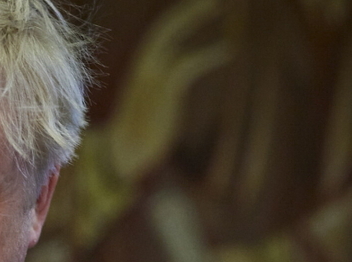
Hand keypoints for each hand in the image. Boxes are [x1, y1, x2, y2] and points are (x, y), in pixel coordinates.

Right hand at [107, 0, 229, 181]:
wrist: (123, 157)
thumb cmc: (138, 136)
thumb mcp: (150, 108)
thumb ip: (162, 90)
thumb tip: (175, 86)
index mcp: (142, 68)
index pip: (162, 33)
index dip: (181, 18)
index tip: (201, 8)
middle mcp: (144, 66)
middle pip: (166, 26)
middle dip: (189, 10)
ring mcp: (150, 77)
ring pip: (172, 35)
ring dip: (194, 18)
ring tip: (221, 6)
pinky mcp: (162, 91)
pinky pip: (186, 62)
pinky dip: (207, 53)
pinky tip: (228, 50)